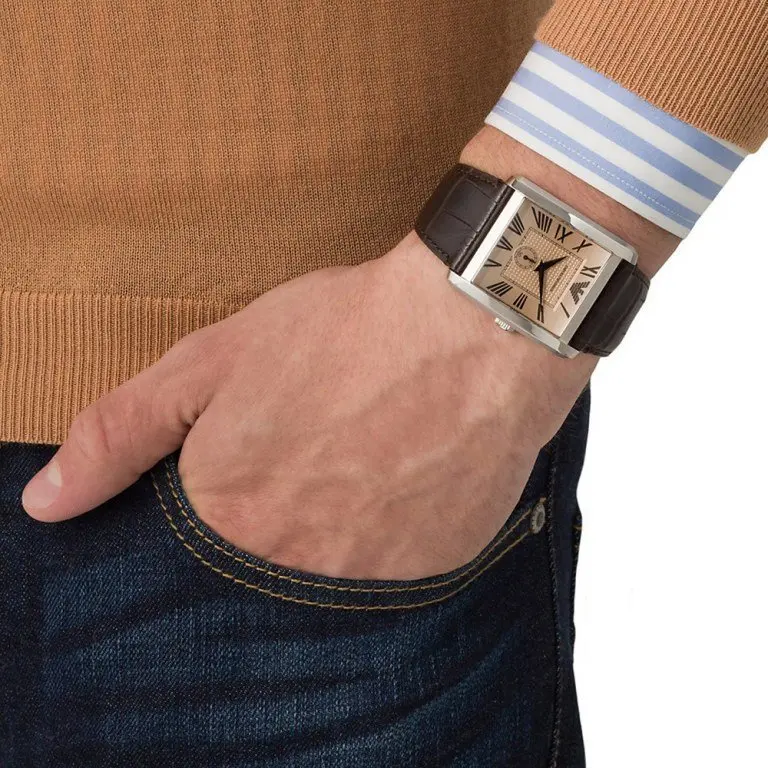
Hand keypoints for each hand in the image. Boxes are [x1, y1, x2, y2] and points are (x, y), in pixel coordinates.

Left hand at [21, 232, 595, 579]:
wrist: (473, 329)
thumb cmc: (343, 333)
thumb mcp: (213, 360)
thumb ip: (120, 435)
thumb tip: (47, 504)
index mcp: (229, 518)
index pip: (196, 537)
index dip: (233, 480)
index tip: (266, 444)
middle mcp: (295, 567)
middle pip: (269, 553)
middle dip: (287, 499)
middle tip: (326, 438)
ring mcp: (369, 576)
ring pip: (334, 559)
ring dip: (344, 513)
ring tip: (370, 447)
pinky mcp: (433, 568)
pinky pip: (395, 560)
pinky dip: (395, 521)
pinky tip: (410, 467)